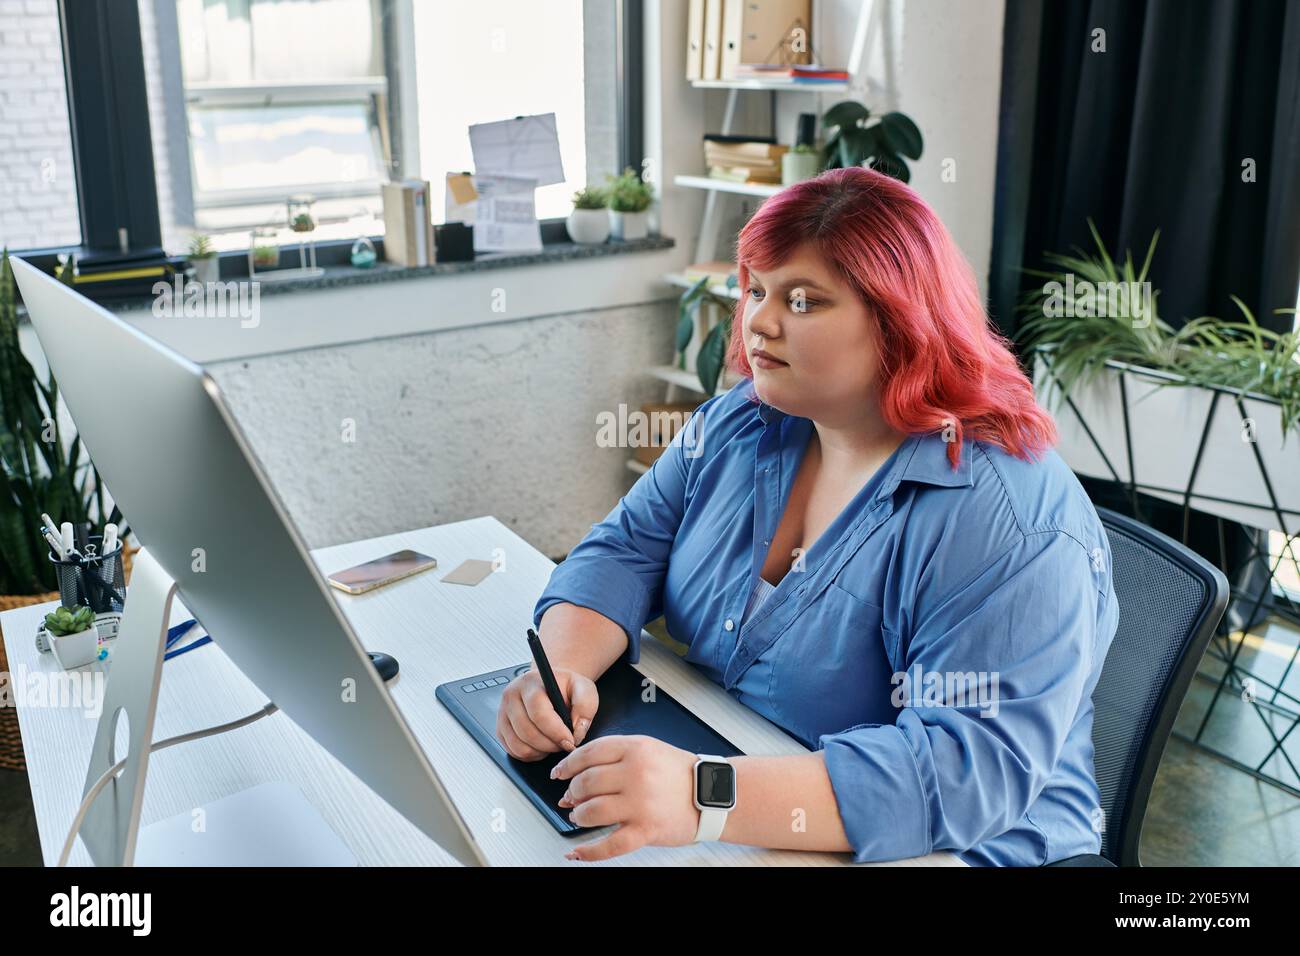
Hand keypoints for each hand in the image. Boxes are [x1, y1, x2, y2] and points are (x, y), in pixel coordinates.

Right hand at [496, 666, 597, 759]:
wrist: (550, 685)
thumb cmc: (565, 687)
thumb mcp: (584, 689)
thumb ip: (585, 707)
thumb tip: (576, 732)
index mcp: (531, 682)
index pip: (539, 713)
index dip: (556, 733)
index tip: (570, 742)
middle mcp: (512, 695)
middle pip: (527, 732)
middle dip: (550, 745)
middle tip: (564, 744)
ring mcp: (503, 712)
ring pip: (518, 745)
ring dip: (540, 752)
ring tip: (553, 744)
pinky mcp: (500, 727)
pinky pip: (512, 751)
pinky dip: (530, 755)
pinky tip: (542, 746)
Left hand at [552, 735, 700, 860]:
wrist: (711, 794)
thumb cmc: (679, 772)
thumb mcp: (648, 749)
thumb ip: (614, 756)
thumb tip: (575, 776)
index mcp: (635, 749)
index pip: (588, 754)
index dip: (568, 765)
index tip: (560, 773)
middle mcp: (636, 774)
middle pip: (586, 783)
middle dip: (573, 793)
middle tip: (572, 798)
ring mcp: (641, 804)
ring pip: (591, 812)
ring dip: (579, 817)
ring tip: (580, 817)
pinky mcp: (646, 830)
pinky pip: (609, 845)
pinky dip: (588, 852)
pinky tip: (577, 853)